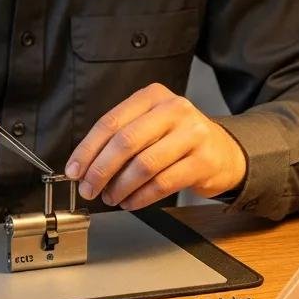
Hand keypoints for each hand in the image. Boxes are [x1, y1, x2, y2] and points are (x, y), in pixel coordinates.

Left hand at [65, 83, 246, 209]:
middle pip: (125, 142)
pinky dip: (140, 197)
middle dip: (101, 170)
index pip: (110, 122)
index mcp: (152, 96)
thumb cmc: (177, 139)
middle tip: (88, 189)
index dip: (88, 149)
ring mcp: (192, 134)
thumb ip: (119, 138)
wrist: (224, 152)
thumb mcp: (149, 126)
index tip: (74, 170)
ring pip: (143, 165)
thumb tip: (84, 166)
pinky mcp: (203, 160)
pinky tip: (130, 202)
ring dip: (120, 187)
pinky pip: (163, 183)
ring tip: (110, 197)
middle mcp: (174, 109)